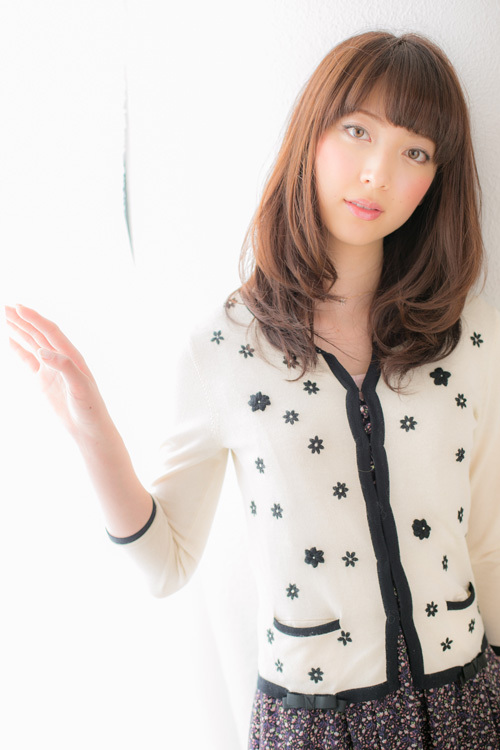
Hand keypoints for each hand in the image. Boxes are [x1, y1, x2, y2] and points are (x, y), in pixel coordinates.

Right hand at [5, 304, 114, 441]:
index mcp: (71, 356)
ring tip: (3, 316)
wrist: (89, 428)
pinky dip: (17, 348)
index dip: (34, 318)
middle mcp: (60, 358)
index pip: (49, 331)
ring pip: (31, 343)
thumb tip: (43, 351)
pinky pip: (27, 360)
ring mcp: (50, 368)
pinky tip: (9, 340)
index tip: (17, 307)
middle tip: (3, 306)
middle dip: (22, 319)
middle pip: (38, 333)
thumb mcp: (81, 387)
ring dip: (18, 330)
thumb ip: (64, 367)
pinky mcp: (43, 380)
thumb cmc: (90, 408)